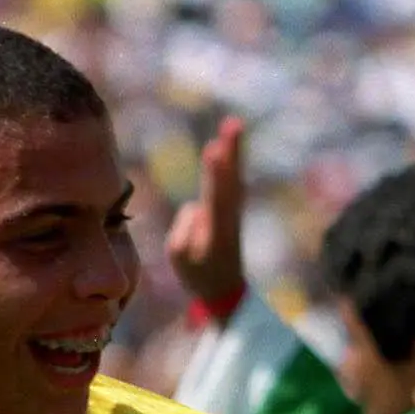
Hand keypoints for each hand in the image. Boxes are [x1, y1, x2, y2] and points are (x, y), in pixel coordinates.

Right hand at [165, 116, 246, 307]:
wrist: (225, 289)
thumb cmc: (199, 275)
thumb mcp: (180, 258)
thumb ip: (184, 228)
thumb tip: (196, 207)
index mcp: (216, 232)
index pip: (215, 199)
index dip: (214, 175)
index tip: (214, 151)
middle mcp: (228, 217)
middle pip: (229, 180)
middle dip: (230, 151)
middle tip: (234, 123)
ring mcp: (232, 211)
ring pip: (232, 177)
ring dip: (233, 150)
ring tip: (233, 124)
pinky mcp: (230, 208)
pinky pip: (228, 181)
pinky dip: (230, 162)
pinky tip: (228, 143)